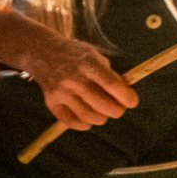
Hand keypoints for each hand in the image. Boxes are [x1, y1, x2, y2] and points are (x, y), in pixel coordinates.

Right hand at [20, 32, 138, 130]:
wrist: (43, 53)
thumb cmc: (77, 56)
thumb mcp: (95, 56)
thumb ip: (110, 75)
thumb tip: (125, 96)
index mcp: (88, 63)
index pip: (111, 84)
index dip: (126, 96)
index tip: (133, 102)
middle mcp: (73, 78)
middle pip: (101, 104)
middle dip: (117, 111)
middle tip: (120, 110)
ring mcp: (61, 91)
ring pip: (88, 116)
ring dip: (102, 118)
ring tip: (105, 113)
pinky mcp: (51, 102)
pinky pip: (71, 121)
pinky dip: (84, 124)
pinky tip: (90, 120)